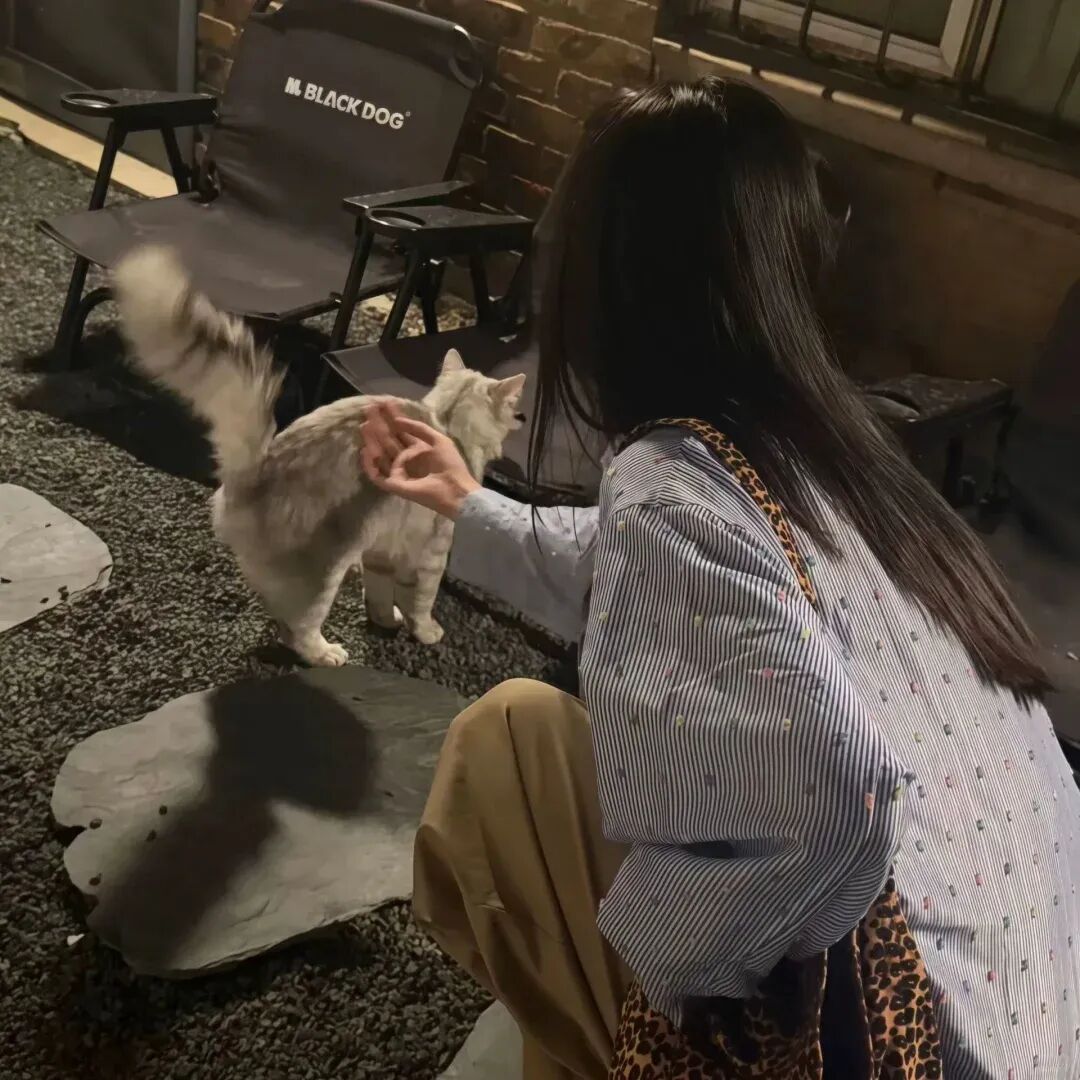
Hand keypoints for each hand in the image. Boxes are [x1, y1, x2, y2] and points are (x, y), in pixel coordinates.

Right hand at [360, 401, 480, 518]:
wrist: (454, 488)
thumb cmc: (450, 464)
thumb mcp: (438, 439)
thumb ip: (419, 428)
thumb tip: (398, 420)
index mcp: (418, 448)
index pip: (401, 430)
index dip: (392, 416)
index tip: (382, 402)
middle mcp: (407, 459)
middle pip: (388, 440)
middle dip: (378, 424)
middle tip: (368, 408)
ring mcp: (399, 472)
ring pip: (380, 455)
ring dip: (372, 440)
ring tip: (364, 425)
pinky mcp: (395, 485)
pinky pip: (378, 475)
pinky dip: (370, 464)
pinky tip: (366, 450)